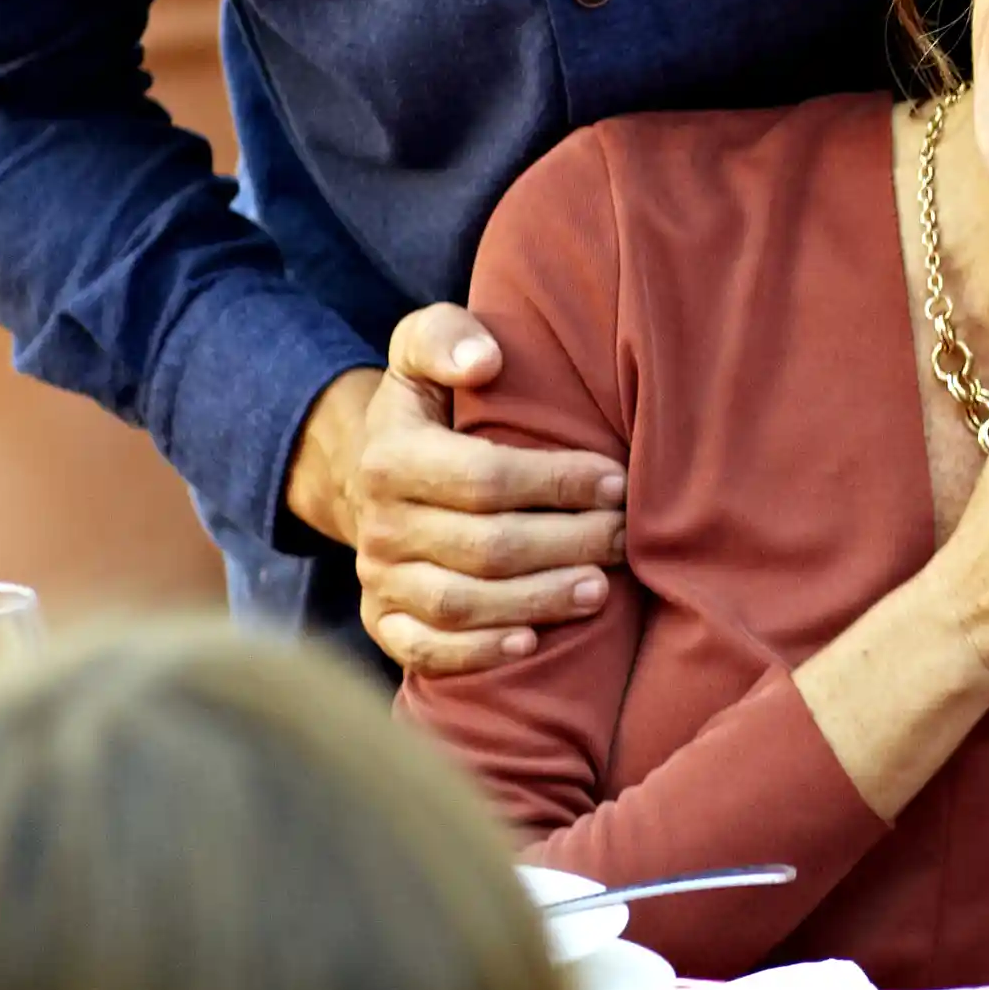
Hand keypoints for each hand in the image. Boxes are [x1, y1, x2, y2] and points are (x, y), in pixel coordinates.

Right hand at [290, 304, 628, 679]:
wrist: (366, 471)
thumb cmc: (426, 408)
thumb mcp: (422, 348)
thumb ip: (447, 336)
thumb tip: (485, 361)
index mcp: (389, 457)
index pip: (483, 477)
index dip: (556, 483)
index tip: (616, 481)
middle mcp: (379, 525)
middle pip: (484, 546)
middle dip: (565, 543)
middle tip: (622, 536)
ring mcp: (378, 579)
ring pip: (460, 604)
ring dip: (537, 600)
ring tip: (600, 589)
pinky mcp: (383, 622)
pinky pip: (425, 651)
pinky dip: (478, 654)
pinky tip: (531, 643)